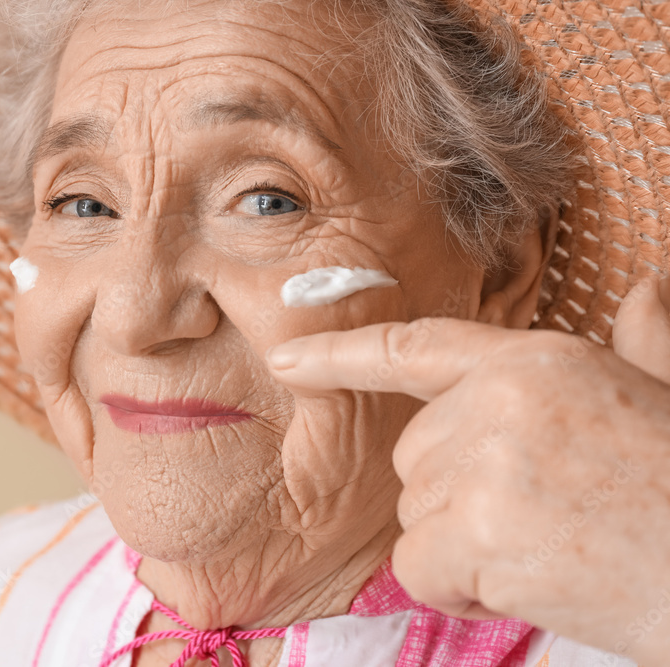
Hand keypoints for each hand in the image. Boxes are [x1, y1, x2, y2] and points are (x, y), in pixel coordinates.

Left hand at [265, 276, 669, 664]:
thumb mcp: (666, 396)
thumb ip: (643, 344)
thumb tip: (648, 289)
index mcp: (537, 362)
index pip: (415, 347)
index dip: (341, 351)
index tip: (283, 355)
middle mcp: (497, 400)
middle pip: (414, 455)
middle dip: (457, 495)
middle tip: (543, 517)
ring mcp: (482, 463)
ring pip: (415, 514)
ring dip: (464, 544)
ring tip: (549, 547)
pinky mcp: (474, 531)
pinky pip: (418, 566)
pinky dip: (457, 586)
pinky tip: (528, 582)